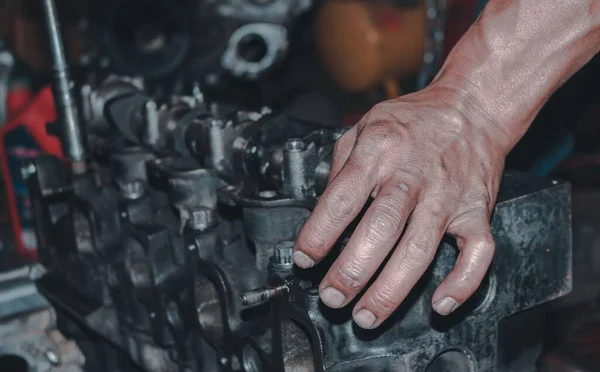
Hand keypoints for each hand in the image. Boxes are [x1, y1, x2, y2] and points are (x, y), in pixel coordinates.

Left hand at [293, 85, 510, 328]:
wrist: (470, 109)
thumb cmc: (413, 122)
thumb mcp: (365, 126)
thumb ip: (341, 168)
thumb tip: (322, 214)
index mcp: (380, 150)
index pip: (343, 198)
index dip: (319, 233)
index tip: (304, 259)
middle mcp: (414, 174)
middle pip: (381, 228)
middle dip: (352, 271)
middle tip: (331, 296)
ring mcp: (449, 195)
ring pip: (421, 249)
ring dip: (391, 289)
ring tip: (366, 315)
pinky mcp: (478, 211)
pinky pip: (477, 253)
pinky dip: (462, 283)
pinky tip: (440, 304)